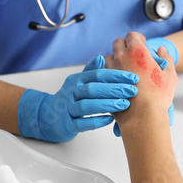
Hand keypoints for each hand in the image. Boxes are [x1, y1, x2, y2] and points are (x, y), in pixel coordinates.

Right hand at [18, 55, 138, 142]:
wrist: (49, 116)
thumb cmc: (70, 98)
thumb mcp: (78, 82)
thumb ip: (90, 71)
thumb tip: (102, 57)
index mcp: (76, 80)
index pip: (97, 74)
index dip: (115, 75)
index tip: (133, 78)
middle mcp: (71, 92)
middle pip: (92, 88)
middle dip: (114, 89)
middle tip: (132, 91)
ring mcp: (68, 109)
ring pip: (86, 106)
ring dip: (107, 104)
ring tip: (124, 104)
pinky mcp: (67, 124)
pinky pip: (81, 123)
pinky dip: (96, 121)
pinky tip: (109, 120)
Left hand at [105, 32, 177, 135]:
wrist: (143, 116)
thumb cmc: (158, 96)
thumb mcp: (170, 75)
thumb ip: (166, 58)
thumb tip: (161, 50)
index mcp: (138, 51)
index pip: (132, 36)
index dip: (137, 38)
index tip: (141, 44)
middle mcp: (121, 56)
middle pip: (118, 43)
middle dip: (125, 46)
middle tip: (132, 55)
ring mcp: (110, 69)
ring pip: (108, 57)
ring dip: (115, 59)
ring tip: (124, 69)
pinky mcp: (104, 81)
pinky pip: (103, 72)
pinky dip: (109, 73)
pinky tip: (116, 80)